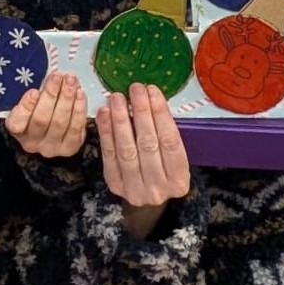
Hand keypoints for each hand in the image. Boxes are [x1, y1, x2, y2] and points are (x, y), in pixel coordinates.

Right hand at [4, 70, 87, 157]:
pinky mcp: (69, 148)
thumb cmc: (38, 111)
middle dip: (51, 95)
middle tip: (58, 77)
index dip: (26, 107)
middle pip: (42, 119)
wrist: (51, 133)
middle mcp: (32, 142)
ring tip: (71, 81)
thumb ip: (34, 94)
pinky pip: (76, 128)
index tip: (34, 91)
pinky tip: (80, 94)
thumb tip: (48, 79)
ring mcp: (51, 147)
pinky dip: (79, 109)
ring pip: (60, 122)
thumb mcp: (29, 102)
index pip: (17, 122)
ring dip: (67, 98)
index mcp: (18, 130)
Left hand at [97, 84, 189, 237]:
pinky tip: (104, 113)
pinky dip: (105, 131)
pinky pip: (108, 154)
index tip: (152, 91)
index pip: (170, 141)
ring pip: (126, 149)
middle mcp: (158, 188)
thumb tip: (149, 98)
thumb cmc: (162, 169)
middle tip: (135, 89)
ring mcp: (135, 189)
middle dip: (141, 112)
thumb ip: (163, 134)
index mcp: (179, 180)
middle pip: (148, 144)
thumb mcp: (172, 158)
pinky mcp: (115, 184)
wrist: (146, 196)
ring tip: (116, 97)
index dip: (160, 114)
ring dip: (120, 120)